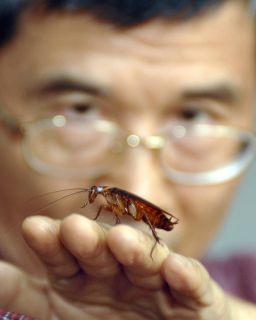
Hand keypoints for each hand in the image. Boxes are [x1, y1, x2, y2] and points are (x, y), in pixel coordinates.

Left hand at [0, 213, 251, 318]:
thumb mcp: (58, 307)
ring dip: (137, 251)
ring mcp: (157, 283)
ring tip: (122, 240)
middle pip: (104, 254)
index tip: (34, 228)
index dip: (51, 244)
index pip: (65, 256)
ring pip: (146, 264)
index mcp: (86, 273)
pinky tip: (176, 268)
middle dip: (91, 241)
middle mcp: (119, 271)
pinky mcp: (192, 297)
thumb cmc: (109, 317)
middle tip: (74, 227)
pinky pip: (191, 285)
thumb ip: (23, 291)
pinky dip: (186, 276)